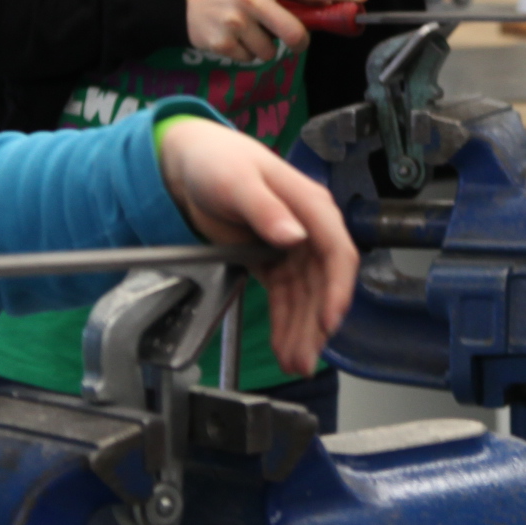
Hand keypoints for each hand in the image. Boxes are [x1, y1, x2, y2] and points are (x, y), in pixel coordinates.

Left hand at [155, 118, 359, 374]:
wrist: (188, 162)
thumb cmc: (216, 160)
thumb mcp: (238, 181)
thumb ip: (265, 209)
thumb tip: (294, 236)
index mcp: (310, 205)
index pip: (336, 252)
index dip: (337, 290)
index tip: (329, 321)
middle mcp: (307, 227)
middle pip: (322, 283)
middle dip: (315, 324)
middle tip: (304, 358)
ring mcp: (292, 246)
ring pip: (305, 297)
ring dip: (302, 331)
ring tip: (295, 363)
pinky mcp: (273, 260)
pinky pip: (286, 297)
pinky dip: (286, 323)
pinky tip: (284, 346)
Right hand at [185, 0, 366, 63]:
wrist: (181, 1)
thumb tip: (326, 11)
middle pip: (295, 33)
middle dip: (296, 42)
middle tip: (288, 38)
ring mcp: (236, 19)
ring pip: (272, 52)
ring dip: (264, 47)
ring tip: (246, 30)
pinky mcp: (222, 42)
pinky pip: (250, 60)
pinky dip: (245, 54)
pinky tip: (231, 38)